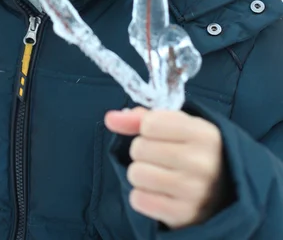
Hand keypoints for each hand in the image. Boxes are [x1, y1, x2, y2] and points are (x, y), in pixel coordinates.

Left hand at [105, 107, 227, 228]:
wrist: (222, 193)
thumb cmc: (192, 151)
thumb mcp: (177, 126)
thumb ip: (141, 118)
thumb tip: (110, 118)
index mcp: (204, 134)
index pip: (150, 123)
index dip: (147, 128)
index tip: (159, 135)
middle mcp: (202, 162)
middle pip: (139, 148)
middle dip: (142, 152)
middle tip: (160, 158)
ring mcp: (194, 191)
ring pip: (136, 173)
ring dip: (140, 174)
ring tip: (158, 174)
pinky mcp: (182, 215)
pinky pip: (138, 199)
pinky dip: (142, 195)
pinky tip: (158, 192)